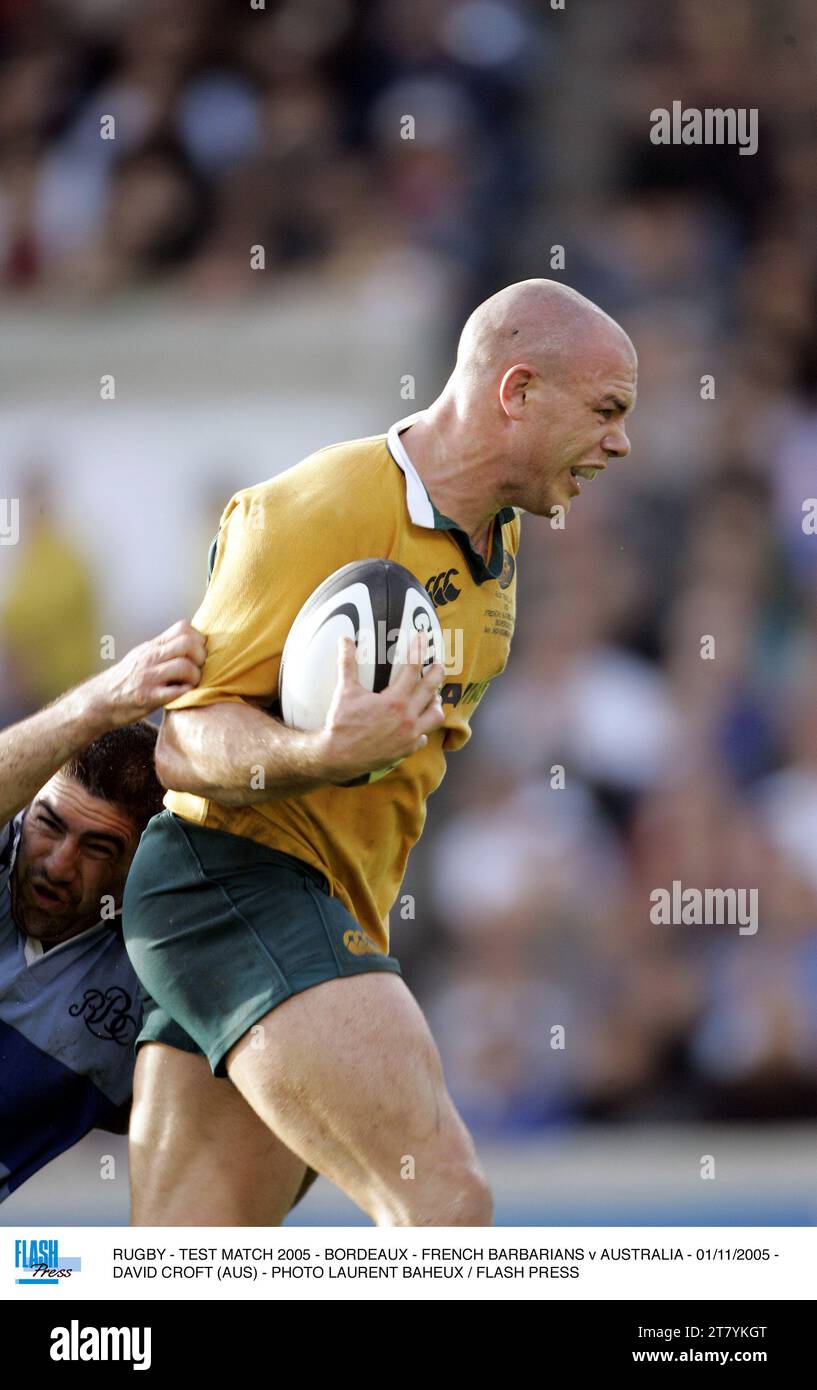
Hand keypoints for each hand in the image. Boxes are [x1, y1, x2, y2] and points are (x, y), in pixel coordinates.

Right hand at [91, 620, 207, 726]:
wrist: (97, 701)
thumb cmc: (124, 680)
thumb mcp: (141, 656)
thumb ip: (163, 648)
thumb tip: (191, 641)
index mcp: (151, 647)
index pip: (183, 628)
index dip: (198, 638)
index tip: (198, 652)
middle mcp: (150, 658)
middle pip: (188, 644)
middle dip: (201, 656)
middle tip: (198, 669)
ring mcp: (148, 677)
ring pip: (185, 667)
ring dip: (195, 677)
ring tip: (190, 684)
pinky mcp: (148, 697)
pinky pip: (177, 692)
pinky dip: (186, 693)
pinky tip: (182, 695)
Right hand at [319, 630, 445, 783]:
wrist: (338, 757)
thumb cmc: (341, 724)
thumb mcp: (345, 691)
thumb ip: (348, 663)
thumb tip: (344, 639)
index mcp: (395, 701)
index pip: (412, 669)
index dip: (418, 650)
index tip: (421, 637)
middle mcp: (407, 718)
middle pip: (431, 690)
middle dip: (437, 674)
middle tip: (438, 664)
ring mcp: (409, 736)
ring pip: (435, 716)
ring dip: (435, 704)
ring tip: (433, 696)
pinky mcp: (406, 750)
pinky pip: (423, 738)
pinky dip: (422, 729)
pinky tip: (416, 725)